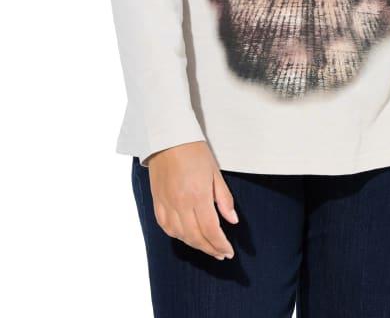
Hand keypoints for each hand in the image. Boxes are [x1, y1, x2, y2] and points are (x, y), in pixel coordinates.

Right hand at [146, 141, 238, 260]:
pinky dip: (177, 235)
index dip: (220, 244)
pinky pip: (166, 226)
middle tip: (221, 253)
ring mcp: (166, 203)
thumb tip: (232, 220)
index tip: (228, 252)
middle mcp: (180, 204)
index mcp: (198, 195)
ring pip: (180, 235)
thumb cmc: (194, 150)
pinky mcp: (157, 201)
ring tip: (207, 246)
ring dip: (195, 245)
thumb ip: (224, 198)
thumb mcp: (215, 171)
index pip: (210, 230)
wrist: (168, 136)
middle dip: (210, 249)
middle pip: (195, 237)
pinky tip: (186, 236)